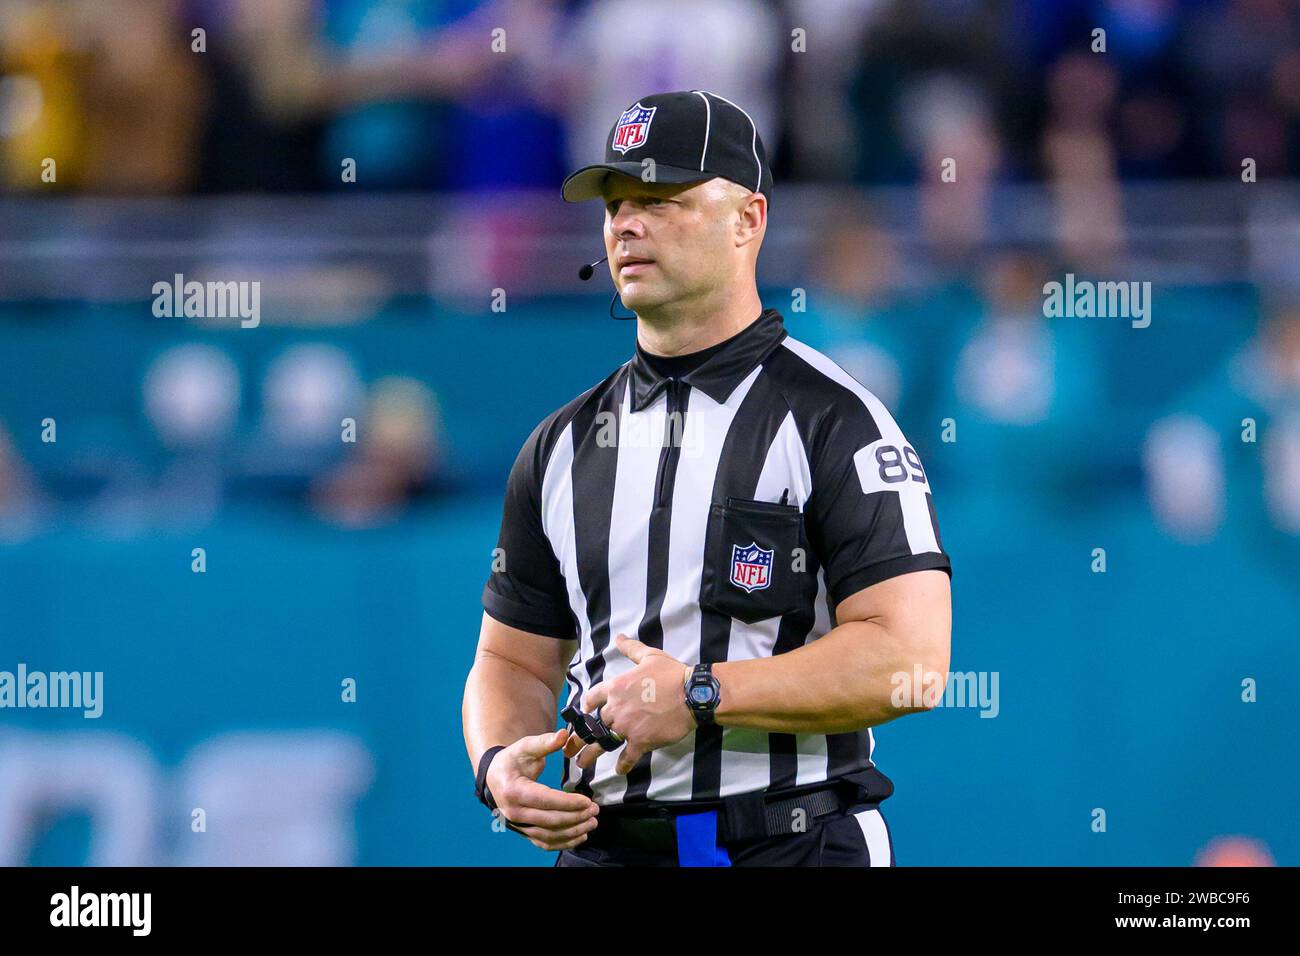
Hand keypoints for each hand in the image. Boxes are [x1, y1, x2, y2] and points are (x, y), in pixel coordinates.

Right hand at [486, 728, 599, 850]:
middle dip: (575, 817)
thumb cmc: (511, 761)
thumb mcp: (524, 747)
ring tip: (592, 822)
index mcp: (513, 791)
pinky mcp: (524, 832)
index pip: (544, 800)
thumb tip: (563, 735)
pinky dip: (563, 842)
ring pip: (548, 835)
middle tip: (595, 810)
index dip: (567, 802)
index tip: (587, 801)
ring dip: (573, 832)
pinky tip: (580, 836)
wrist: (494, 778)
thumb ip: (545, 742)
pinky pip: (544, 843)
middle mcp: (513, 813)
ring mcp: (518, 825)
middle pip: (549, 821)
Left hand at [564, 634, 694, 774]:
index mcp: (616, 687)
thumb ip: (631, 649)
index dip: (586, 707)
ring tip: (581, 763)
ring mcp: (627, 726)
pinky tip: (619, 770)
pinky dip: (623, 765)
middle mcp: (617, 708)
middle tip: (573, 746)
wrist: (692, 695)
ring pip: (603, 743)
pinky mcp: (641, 742)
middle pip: (595, 724)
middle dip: (584, 735)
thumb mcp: (649, 656)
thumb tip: (619, 637)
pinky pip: (627, 756)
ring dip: (590, 755)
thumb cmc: (671, 674)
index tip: (583, 714)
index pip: (592, 698)